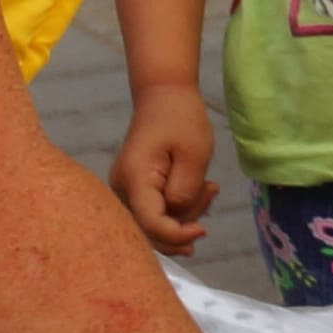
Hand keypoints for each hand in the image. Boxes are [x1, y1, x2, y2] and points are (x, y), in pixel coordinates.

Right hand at [108, 82, 214, 252]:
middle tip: (210, 192)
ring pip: (156, 223)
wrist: (164, 96)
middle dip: (184, 225)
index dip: (176, 236)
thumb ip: (185, 191)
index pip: (150, 224)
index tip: (202, 230)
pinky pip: (158, 211)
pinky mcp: (136, 190)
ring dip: (187, 214)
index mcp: (134, 179)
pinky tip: (200, 188)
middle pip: (151, 230)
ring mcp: (126, 191)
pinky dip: (181, 207)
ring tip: (209, 186)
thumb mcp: (194, 155)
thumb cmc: (181, 119)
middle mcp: (122, 189)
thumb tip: (176, 217)